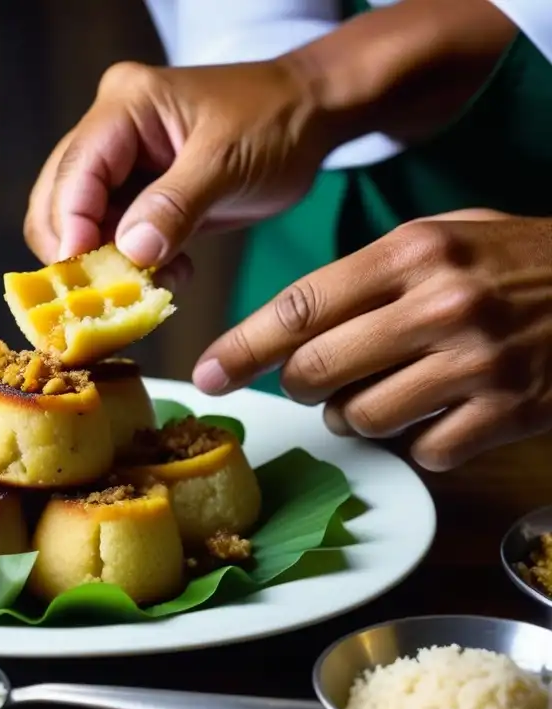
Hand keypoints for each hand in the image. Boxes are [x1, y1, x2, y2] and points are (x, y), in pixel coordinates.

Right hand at [23, 59, 330, 276]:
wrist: (311, 115)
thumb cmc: (276, 122)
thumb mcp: (228, 162)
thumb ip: (176, 206)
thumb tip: (130, 252)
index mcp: (125, 106)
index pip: (76, 169)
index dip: (70, 224)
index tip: (83, 276)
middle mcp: (110, 131)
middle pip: (59, 198)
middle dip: (78, 251)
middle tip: (110, 293)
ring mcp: (120, 164)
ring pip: (80, 224)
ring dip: (105, 265)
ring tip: (150, 284)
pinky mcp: (137, 194)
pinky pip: (112, 237)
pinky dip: (130, 266)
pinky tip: (169, 274)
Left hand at [193, 210, 551, 471]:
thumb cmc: (526, 261)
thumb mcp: (450, 237)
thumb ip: (373, 274)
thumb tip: (291, 324)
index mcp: (414, 253)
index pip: (300, 306)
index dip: (243, 347)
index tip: (208, 372)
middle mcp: (439, 304)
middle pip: (318, 370)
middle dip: (302, 386)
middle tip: (316, 382)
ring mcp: (477, 362)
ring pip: (363, 417)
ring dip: (356, 417)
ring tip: (383, 395)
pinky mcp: (510, 411)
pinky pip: (425, 450)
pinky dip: (420, 442)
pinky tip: (441, 416)